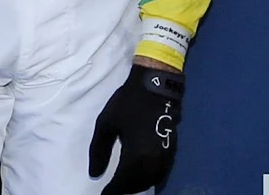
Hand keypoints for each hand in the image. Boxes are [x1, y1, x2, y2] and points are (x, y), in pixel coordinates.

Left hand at [88, 62, 184, 193]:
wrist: (156, 84)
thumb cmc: (128, 102)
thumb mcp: (105, 123)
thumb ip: (98, 150)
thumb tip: (95, 173)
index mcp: (136, 154)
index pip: (123, 182)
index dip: (112, 190)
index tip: (104, 193)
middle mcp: (153, 159)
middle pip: (139, 184)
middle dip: (125, 189)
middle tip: (114, 189)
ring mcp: (165, 154)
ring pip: (152, 180)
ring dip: (139, 184)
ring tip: (126, 183)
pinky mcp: (172, 147)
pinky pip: (162, 171)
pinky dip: (151, 177)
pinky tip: (143, 174)